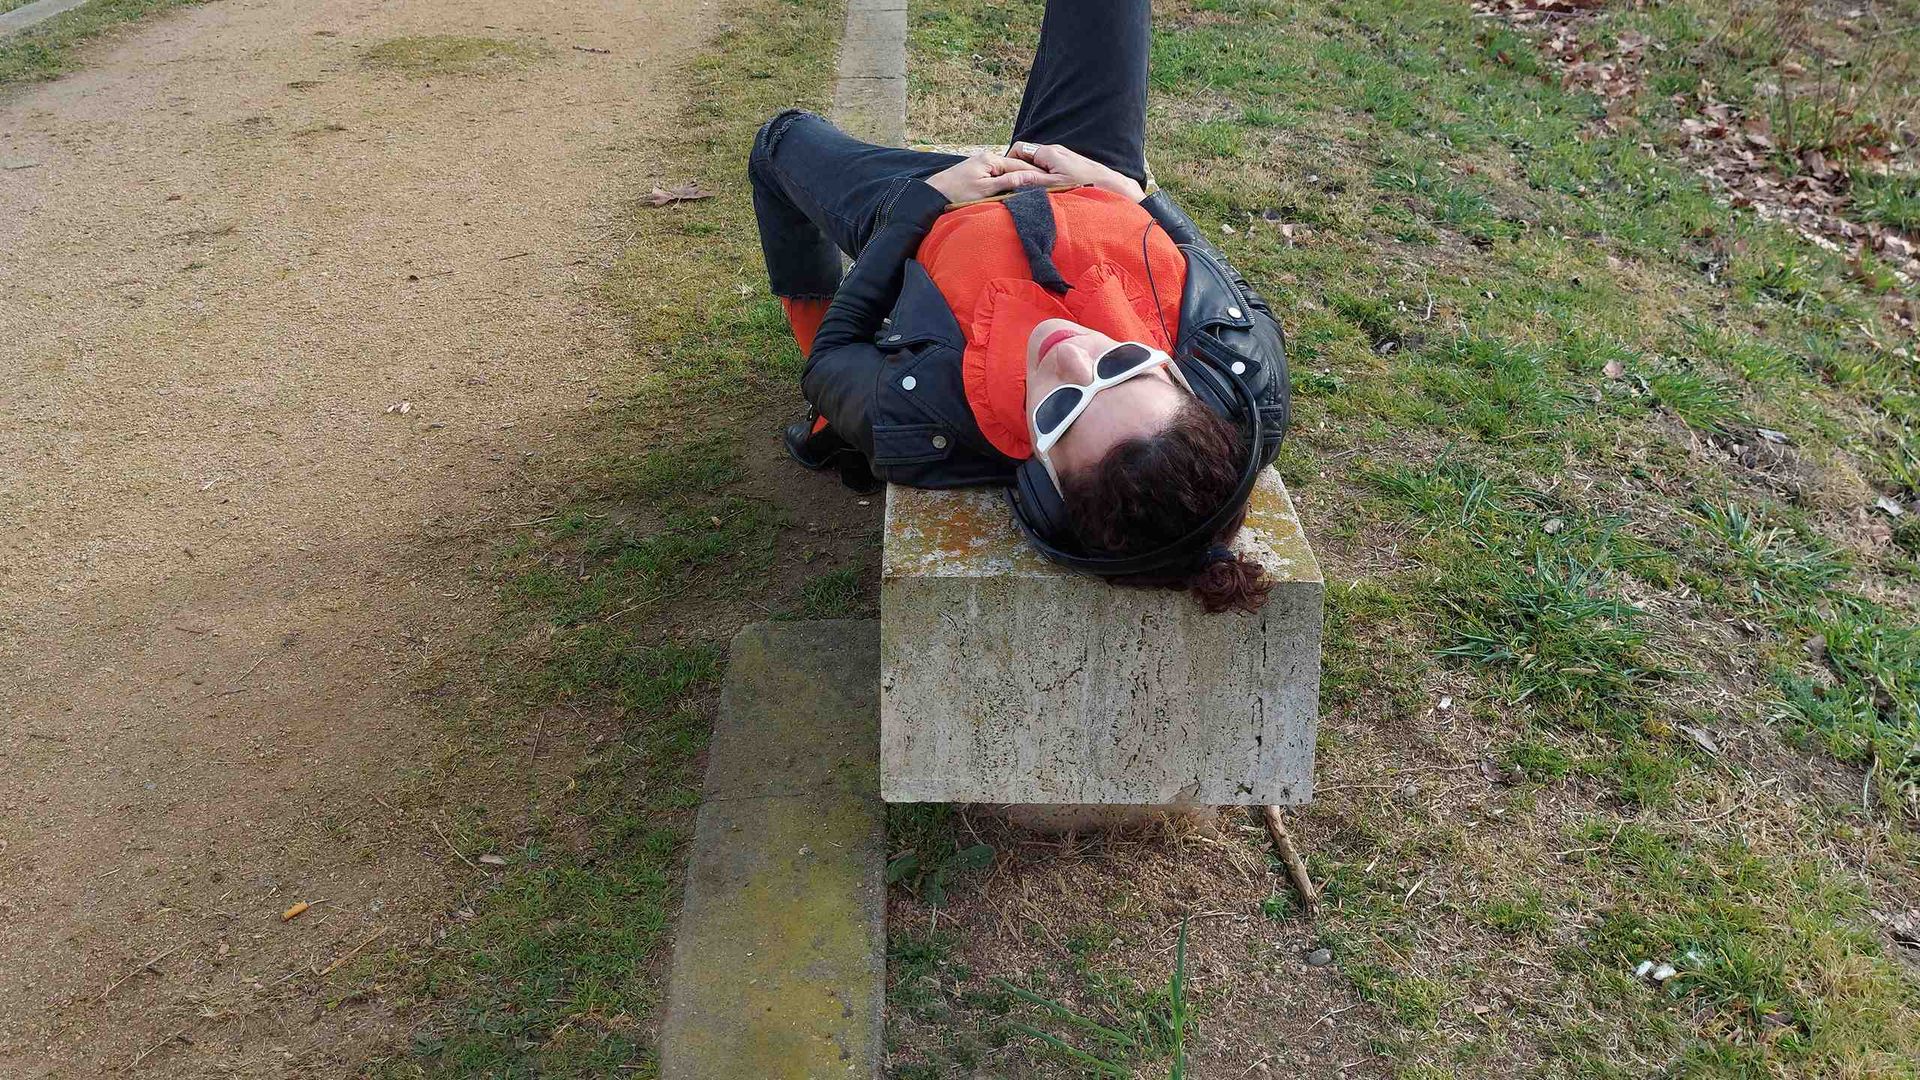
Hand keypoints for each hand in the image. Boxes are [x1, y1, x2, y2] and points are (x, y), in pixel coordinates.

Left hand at [924, 152, 1067, 203]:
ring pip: (1006, 174)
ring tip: (1034, 190)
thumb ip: (1009, 181)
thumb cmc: (956, 193)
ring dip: (1017, 182)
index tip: (1051, 182)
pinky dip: (1006, 184)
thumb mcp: (986, 189)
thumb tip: (1030, 176)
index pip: (1020, 165)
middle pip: (1014, 168)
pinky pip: (997, 177)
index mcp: (991, 159)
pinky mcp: (977, 173)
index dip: (1035, 174)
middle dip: (1028, 177)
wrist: (932, 195)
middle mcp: (987, 158)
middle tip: (1047, 187)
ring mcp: (982, 165)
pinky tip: (1013, 191)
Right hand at [1007, 142, 1144, 201]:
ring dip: (1033, 173)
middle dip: (1020, 168)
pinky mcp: (1069, 162)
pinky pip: (1049, 165)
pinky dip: (1044, 175)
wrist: (1111, 185)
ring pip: (1038, 161)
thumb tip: (1009, 176)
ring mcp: (1063, 155)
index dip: (1009, 161)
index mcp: (1048, 152)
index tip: (1006, 176)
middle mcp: (1055, 150)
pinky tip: (1049, 189)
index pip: (1018, 148)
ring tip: (1033, 189)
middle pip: (1028, 154)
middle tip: (1017, 185)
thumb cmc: (1084, 185)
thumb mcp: (1053, 185)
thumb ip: (1031, 179)